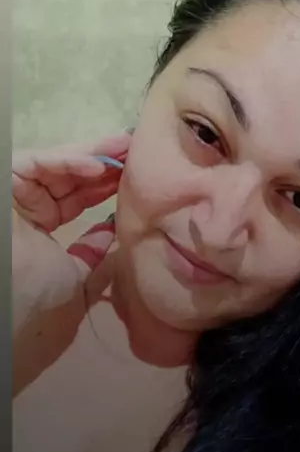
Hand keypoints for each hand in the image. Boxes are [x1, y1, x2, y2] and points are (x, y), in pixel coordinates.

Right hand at [12, 132, 130, 334]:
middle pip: (70, 175)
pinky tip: (98, 165)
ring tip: (124, 147)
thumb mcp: (75, 276)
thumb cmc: (38, 295)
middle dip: (105, 161)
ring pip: (57, 163)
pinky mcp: (5, 179)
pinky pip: (37, 162)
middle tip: (135, 149)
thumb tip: (109, 233)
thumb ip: (90, 254)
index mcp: (40, 226)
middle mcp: (28, 205)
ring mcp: (15, 191)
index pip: (77, 197)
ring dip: (93, 154)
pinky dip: (68, 161)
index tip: (135, 177)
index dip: (106, 186)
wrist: (11, 304)